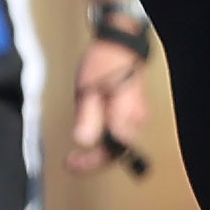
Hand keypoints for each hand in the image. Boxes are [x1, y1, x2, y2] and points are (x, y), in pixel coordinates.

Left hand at [64, 38, 149, 174]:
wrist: (118, 47)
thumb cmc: (102, 63)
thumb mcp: (87, 90)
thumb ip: (87, 117)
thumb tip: (83, 141)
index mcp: (124, 115)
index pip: (112, 151)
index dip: (92, 162)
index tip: (72, 163)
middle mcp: (136, 120)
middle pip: (117, 151)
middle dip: (94, 160)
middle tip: (72, 161)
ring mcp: (137, 117)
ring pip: (119, 144)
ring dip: (99, 150)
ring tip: (79, 152)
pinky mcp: (134, 113)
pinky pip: (121, 133)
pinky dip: (105, 140)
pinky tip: (92, 136)